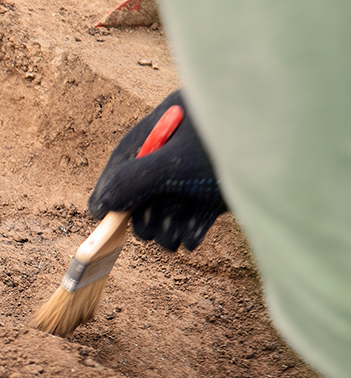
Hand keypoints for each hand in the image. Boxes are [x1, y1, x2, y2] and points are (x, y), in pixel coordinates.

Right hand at [88, 90, 225, 250]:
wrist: (290, 151)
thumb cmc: (229, 144)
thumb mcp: (170, 165)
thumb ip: (130, 182)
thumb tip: (100, 204)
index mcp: (164, 126)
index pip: (124, 158)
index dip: (109, 188)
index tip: (97, 215)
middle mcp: (179, 147)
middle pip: (146, 187)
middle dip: (146, 215)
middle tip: (148, 233)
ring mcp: (200, 170)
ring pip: (170, 204)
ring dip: (168, 227)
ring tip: (174, 240)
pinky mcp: (220, 191)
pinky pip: (195, 213)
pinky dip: (191, 229)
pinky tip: (192, 239)